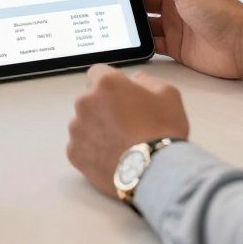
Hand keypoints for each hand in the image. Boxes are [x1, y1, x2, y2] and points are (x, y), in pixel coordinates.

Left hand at [67, 65, 188, 196]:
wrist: (155, 170)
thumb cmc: (162, 129)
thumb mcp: (168, 94)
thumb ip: (147, 81)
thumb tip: (136, 80)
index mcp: (105, 83)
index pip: (97, 73)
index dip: (110, 84)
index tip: (122, 96)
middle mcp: (85, 102)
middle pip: (89, 99)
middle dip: (102, 106)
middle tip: (124, 122)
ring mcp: (77, 129)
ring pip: (83, 122)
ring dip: (95, 127)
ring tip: (118, 143)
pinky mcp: (74, 154)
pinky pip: (80, 146)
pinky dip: (91, 150)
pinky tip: (110, 157)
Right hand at [128, 0, 242, 80]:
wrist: (242, 45)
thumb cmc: (221, 12)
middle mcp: (177, 2)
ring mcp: (176, 24)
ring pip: (147, 21)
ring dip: (134, 21)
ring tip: (114, 19)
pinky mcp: (176, 46)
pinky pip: (153, 43)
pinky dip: (142, 42)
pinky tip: (130, 40)